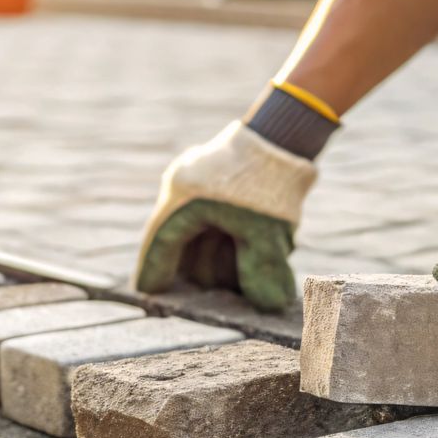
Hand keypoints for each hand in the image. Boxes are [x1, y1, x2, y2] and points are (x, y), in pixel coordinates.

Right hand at [134, 122, 316, 311]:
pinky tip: (254, 247)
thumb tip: (267, 305)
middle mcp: (184, 188)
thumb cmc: (270, 181)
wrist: (286, 131)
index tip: (152, 296)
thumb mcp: (266, 232)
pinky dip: (229, 236)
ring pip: (203, 229)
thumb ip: (260, 271)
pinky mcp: (218, 178)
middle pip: (184, 241)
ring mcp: (200, 180)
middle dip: (205, 270)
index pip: (161, 244)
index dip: (156, 273)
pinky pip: (216, 215)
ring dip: (221, 254)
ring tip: (249, 269)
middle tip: (224, 294)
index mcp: (183, 199)